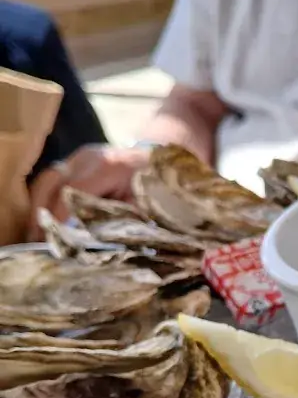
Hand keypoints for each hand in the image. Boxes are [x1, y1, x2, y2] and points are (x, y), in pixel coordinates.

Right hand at [27, 144, 150, 238]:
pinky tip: (43, 222)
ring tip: (35, 234)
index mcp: (107, 166)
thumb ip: (117, 220)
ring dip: (38, 207)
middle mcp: (88, 156)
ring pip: (46, 180)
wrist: (163, 164)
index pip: (72, 190)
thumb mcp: (143, 208)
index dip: (58, 216)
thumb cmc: (156, 190)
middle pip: (50, 182)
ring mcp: (79, 157)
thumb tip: (91, 240)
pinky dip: (44, 200)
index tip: (53, 239)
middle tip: (35, 240)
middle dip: (40, 212)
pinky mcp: (75, 162)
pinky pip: (53, 180)